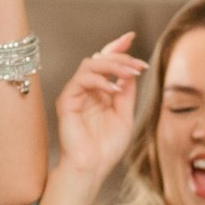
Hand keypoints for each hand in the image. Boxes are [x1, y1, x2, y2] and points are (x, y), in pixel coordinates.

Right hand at [53, 36, 145, 178]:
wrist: (92, 168)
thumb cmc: (106, 148)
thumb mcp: (125, 115)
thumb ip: (127, 92)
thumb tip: (131, 70)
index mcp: (99, 92)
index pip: (106, 62)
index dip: (117, 47)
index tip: (131, 36)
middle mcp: (86, 89)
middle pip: (99, 59)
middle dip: (121, 56)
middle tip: (138, 64)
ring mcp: (75, 94)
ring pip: (90, 64)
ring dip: (112, 65)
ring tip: (130, 73)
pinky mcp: (66, 101)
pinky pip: (81, 80)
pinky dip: (99, 81)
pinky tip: (114, 90)